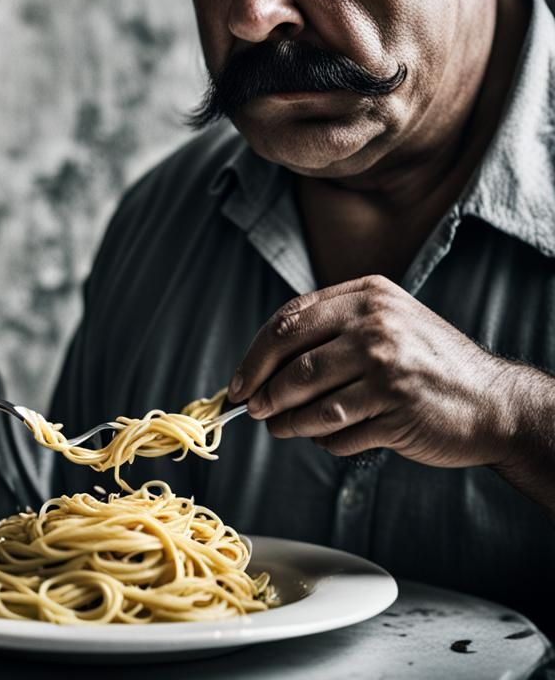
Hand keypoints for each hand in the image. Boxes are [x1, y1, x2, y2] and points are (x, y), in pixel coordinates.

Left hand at [229, 275, 516, 467]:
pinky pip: (337, 430)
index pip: (290, 320)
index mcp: (367, 296)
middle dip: (261, 387)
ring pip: (309, 399)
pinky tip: (322, 437)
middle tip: (248, 406)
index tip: (240, 379)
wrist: (494, 402)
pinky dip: (321, 439)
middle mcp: (376, 326)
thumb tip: (264, 361)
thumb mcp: (387, 321)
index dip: (256, 353)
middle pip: (292, 358)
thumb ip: (332, 327)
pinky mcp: (395, 409)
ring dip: (284, 419)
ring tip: (276, 426)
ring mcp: (387, 368)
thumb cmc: (428, 363)